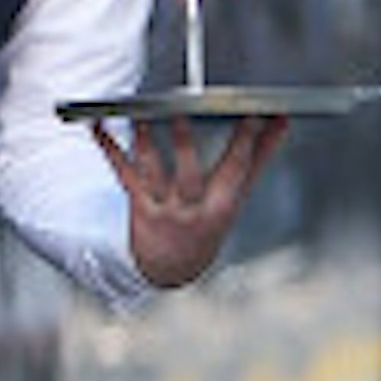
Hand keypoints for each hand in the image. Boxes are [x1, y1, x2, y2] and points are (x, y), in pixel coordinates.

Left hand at [95, 112, 284, 289]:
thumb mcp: (238, 196)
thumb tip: (281, 121)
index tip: (253, 114)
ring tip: (141, 117)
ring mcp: (161, 208)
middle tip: (181, 112)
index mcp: (220, 206)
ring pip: (151, 172)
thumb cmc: (208, 224)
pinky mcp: (137, 203)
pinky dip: (109, 147)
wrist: (172, 268)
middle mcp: (190, 209)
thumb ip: (259, 156)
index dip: (246, 142)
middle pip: (188, 174)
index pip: (235, 170)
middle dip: (186, 143)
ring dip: (145, 143)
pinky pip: (122, 172)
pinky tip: (99, 126)